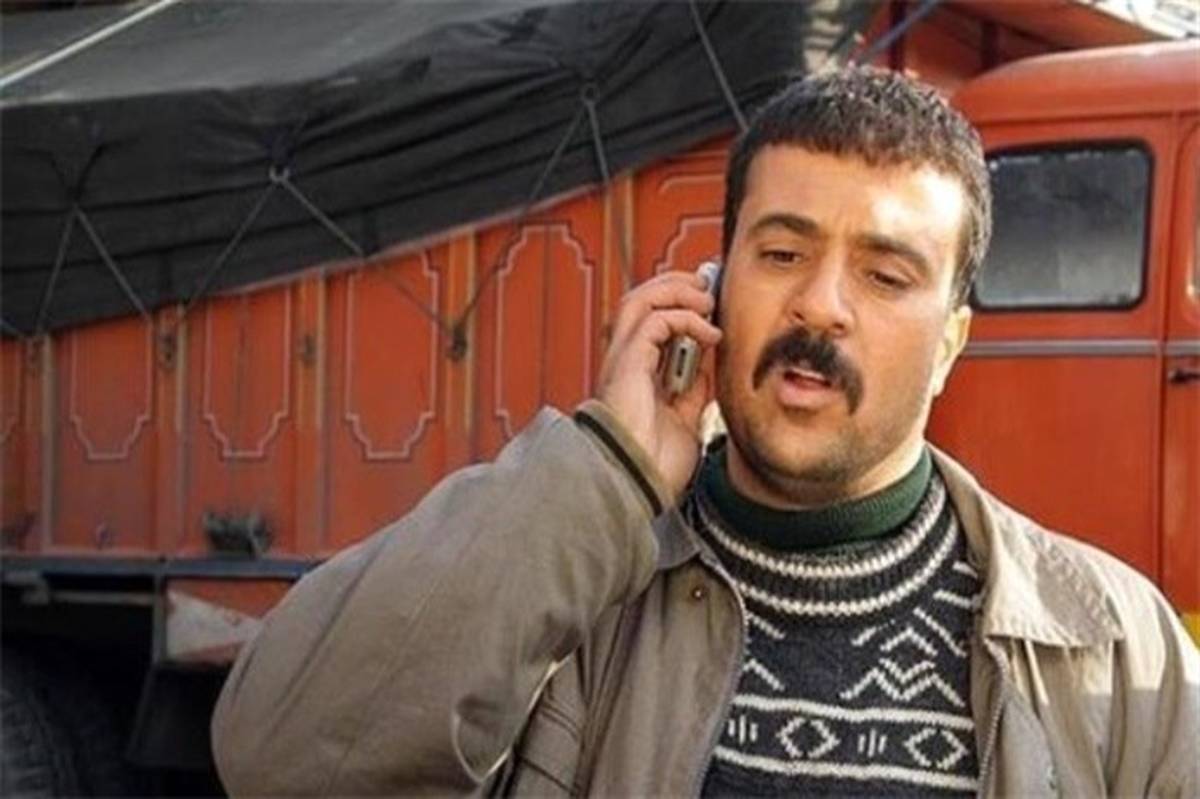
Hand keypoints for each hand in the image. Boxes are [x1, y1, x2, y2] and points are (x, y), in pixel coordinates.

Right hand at [596, 270, 721, 500]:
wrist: (638, 483)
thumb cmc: (653, 464)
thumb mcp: (684, 422)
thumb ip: (691, 393)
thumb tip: (706, 369)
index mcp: (633, 376)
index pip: (651, 323)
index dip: (678, 305)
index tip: (710, 303)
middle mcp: (623, 362)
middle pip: (640, 301)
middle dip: (675, 285)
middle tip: (707, 285)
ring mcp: (622, 360)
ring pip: (640, 300)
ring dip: (677, 291)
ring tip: (707, 299)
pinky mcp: (628, 362)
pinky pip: (654, 320)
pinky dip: (685, 318)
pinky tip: (709, 333)